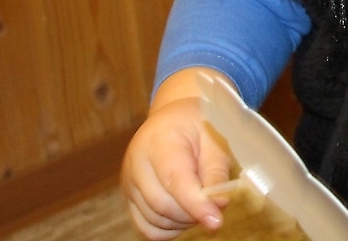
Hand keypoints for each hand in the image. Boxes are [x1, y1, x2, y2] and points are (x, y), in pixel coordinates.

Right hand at [121, 68, 234, 238]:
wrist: (174, 118)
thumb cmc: (198, 127)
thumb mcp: (215, 141)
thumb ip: (217, 173)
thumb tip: (218, 205)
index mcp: (159, 141)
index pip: (175, 180)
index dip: (196, 204)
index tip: (216, 221)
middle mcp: (136, 162)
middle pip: (162, 205)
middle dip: (192, 214)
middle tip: (214, 207)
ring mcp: (129, 181)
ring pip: (154, 220)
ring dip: (182, 222)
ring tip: (200, 204)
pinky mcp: (129, 197)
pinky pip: (145, 227)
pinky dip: (167, 229)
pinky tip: (184, 216)